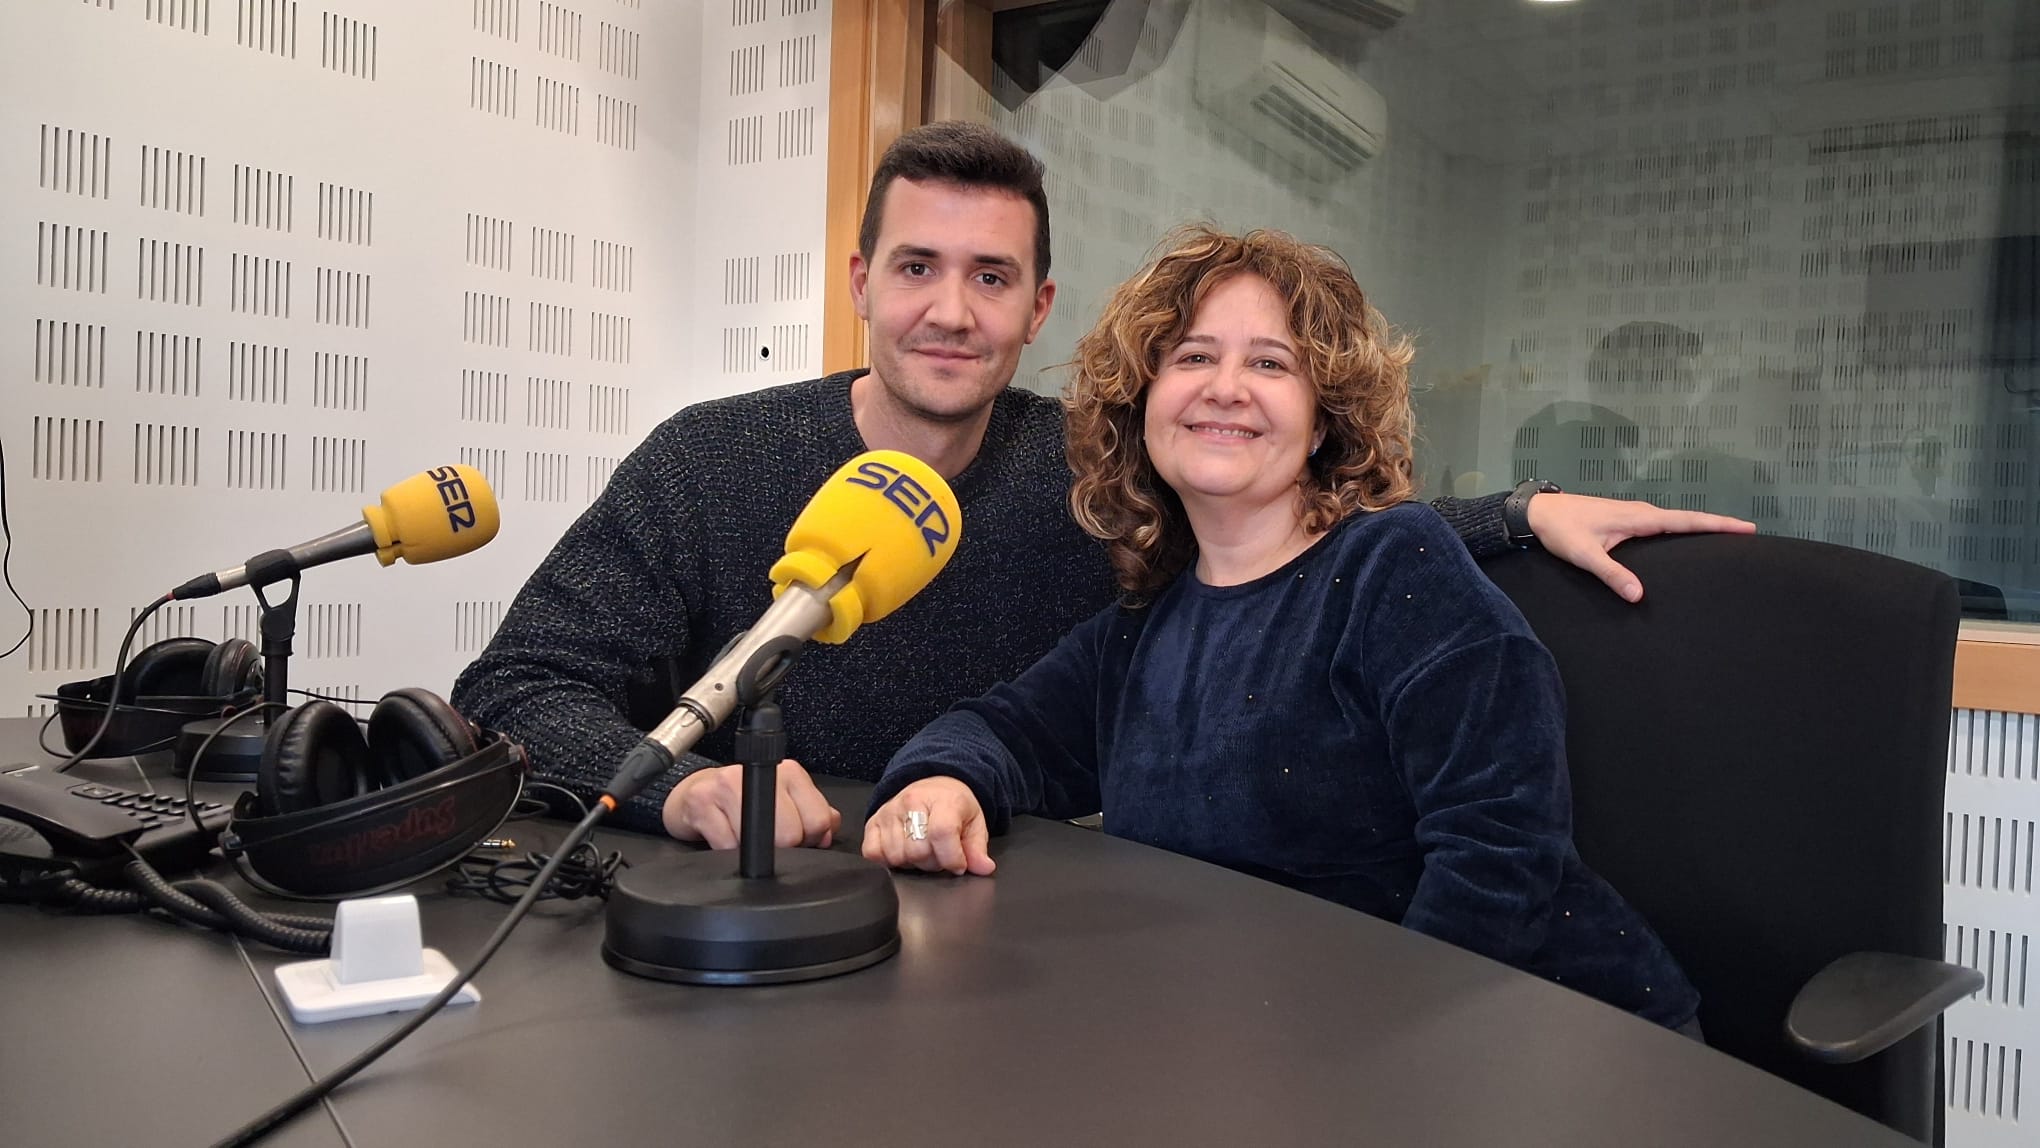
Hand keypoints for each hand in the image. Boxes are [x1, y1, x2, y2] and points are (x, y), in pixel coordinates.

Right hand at [660, 759, 840, 849]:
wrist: (695, 794)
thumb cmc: (742, 800)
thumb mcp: (784, 801)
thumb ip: (814, 813)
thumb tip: (828, 831)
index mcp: (789, 772)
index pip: (818, 820)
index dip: (810, 841)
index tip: (797, 841)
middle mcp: (760, 772)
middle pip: (790, 834)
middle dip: (782, 850)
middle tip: (769, 843)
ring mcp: (729, 784)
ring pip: (759, 842)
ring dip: (753, 853)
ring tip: (745, 839)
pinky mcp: (702, 802)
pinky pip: (727, 847)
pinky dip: (728, 854)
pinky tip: (726, 840)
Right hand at [863, 777, 995, 875]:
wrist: (932, 786)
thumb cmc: (953, 806)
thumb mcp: (974, 823)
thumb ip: (977, 848)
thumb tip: (983, 868)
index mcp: (942, 800)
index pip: (942, 834)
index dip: (952, 858)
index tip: (958, 865)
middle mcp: (911, 803)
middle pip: (918, 851)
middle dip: (933, 862)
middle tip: (939, 854)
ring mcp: (889, 812)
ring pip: (896, 856)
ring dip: (911, 863)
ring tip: (921, 850)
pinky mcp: (872, 821)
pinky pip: (873, 853)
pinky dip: (887, 860)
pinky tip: (902, 851)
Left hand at [1527, 492, 1755, 602]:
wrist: (1537, 512)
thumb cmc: (1560, 530)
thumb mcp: (1585, 555)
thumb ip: (1612, 574)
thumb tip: (1639, 596)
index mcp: (1639, 518)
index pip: (1687, 521)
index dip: (1718, 524)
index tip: (1747, 527)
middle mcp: (1641, 513)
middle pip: (1687, 520)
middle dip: (1717, 526)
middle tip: (1748, 535)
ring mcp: (1633, 515)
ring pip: (1674, 522)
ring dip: (1699, 527)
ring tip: (1725, 539)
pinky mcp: (1624, 521)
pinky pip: (1660, 525)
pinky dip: (1679, 530)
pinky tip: (1683, 541)